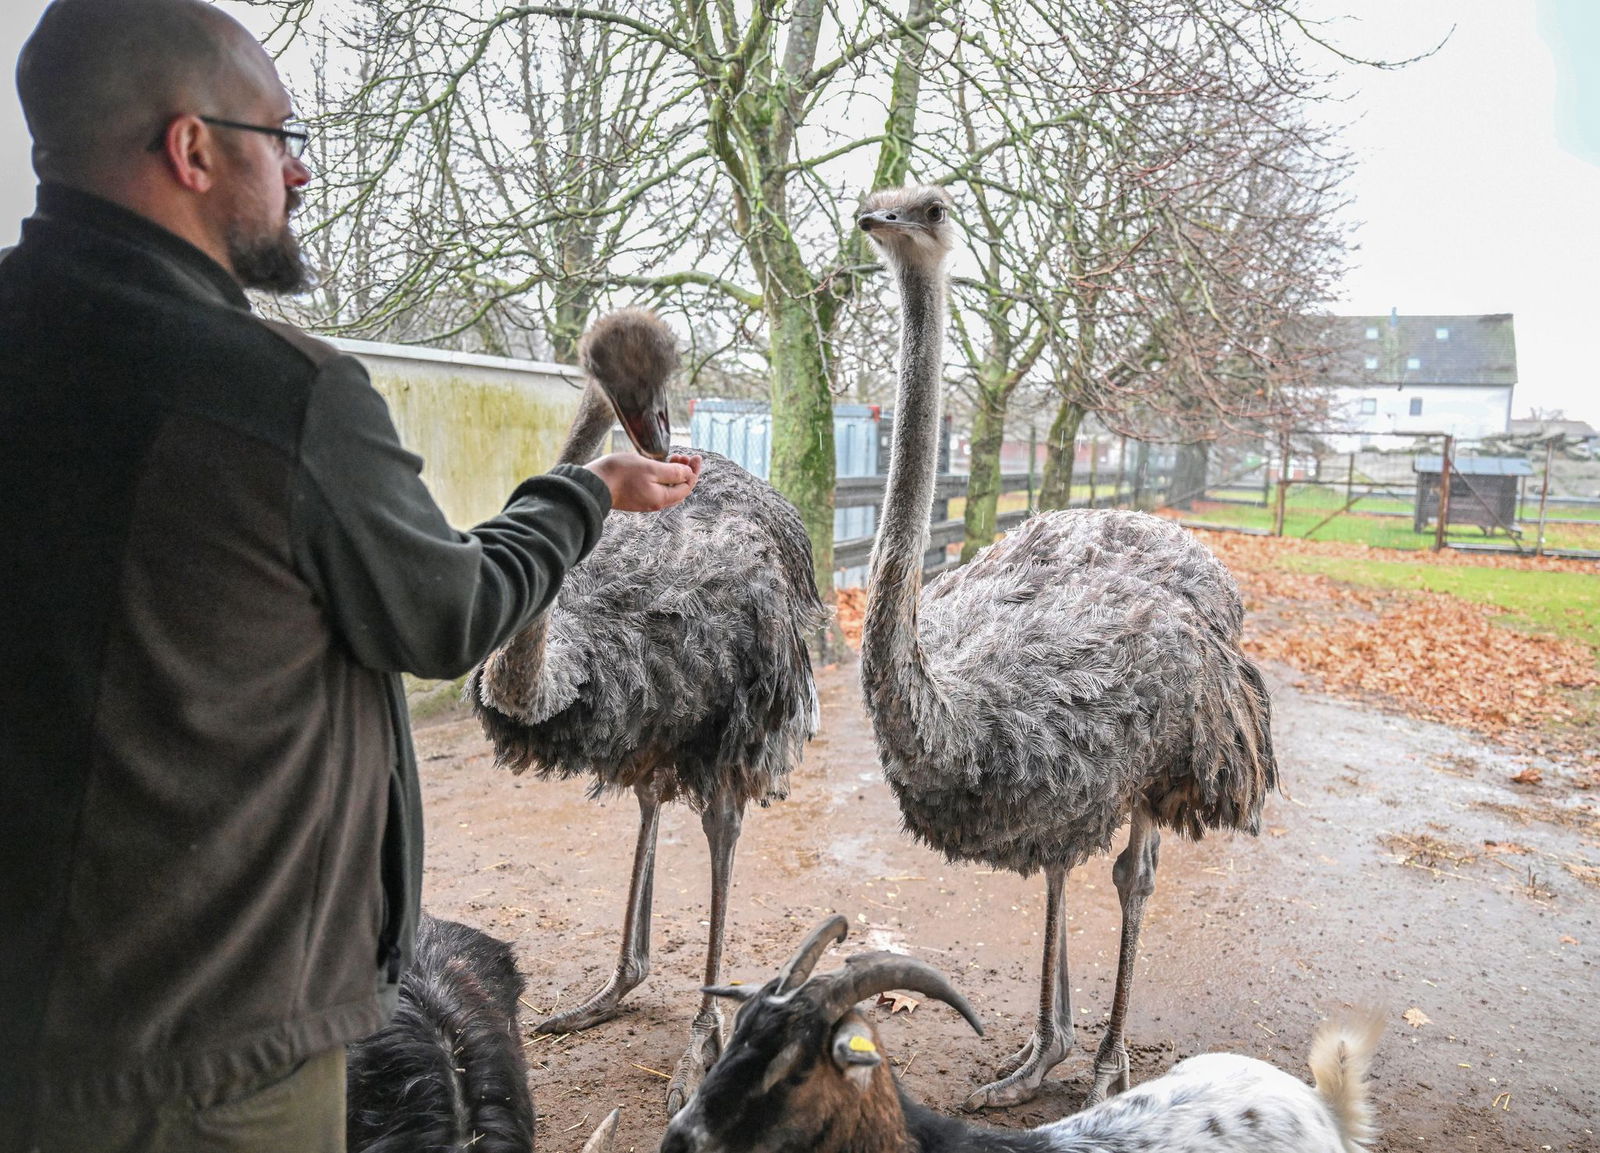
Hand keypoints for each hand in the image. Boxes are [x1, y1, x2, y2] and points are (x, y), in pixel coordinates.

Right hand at [585, 452, 701, 511]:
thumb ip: (672, 472)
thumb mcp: (651, 468)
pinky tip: (657, 466)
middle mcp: (654, 503)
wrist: (592, 483)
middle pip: (677, 488)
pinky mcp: (633, 496)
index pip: (686, 487)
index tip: (696, 456)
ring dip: (672, 472)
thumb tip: (689, 474)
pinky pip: (654, 487)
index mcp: (661, 498)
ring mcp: (643, 500)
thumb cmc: (621, 474)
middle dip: (685, 471)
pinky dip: (661, 476)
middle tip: (684, 455)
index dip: (694, 471)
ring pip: (665, 487)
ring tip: (672, 457)